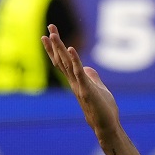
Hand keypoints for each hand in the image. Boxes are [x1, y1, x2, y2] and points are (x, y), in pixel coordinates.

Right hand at [42, 24, 120, 141]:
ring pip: (67, 64)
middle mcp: (74, 82)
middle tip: (50, 27)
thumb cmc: (104, 111)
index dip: (55, 49)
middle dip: (55, 43)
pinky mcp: (87, 90)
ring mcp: (79, 86)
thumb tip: (88, 68)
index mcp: (76, 81)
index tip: (48, 35)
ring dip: (60, 49)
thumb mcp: (99, 90)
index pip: (63, 62)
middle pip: (61, 60)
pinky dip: (75, 60)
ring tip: (53, 35)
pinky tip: (71, 49)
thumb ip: (92, 79)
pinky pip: (80, 73)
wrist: (106, 127)